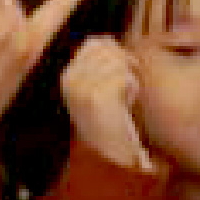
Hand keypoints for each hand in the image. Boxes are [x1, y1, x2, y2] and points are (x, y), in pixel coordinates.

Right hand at [59, 34, 154, 175]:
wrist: (112, 158)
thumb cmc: (111, 123)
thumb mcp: (95, 90)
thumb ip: (98, 65)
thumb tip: (108, 40)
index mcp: (67, 75)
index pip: (94, 42)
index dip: (116, 51)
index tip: (125, 69)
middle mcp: (69, 79)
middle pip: (107, 48)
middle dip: (123, 62)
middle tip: (128, 85)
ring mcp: (81, 88)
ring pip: (117, 61)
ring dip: (128, 78)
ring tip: (125, 99)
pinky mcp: (97, 97)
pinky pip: (124, 77)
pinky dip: (132, 89)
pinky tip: (127, 105)